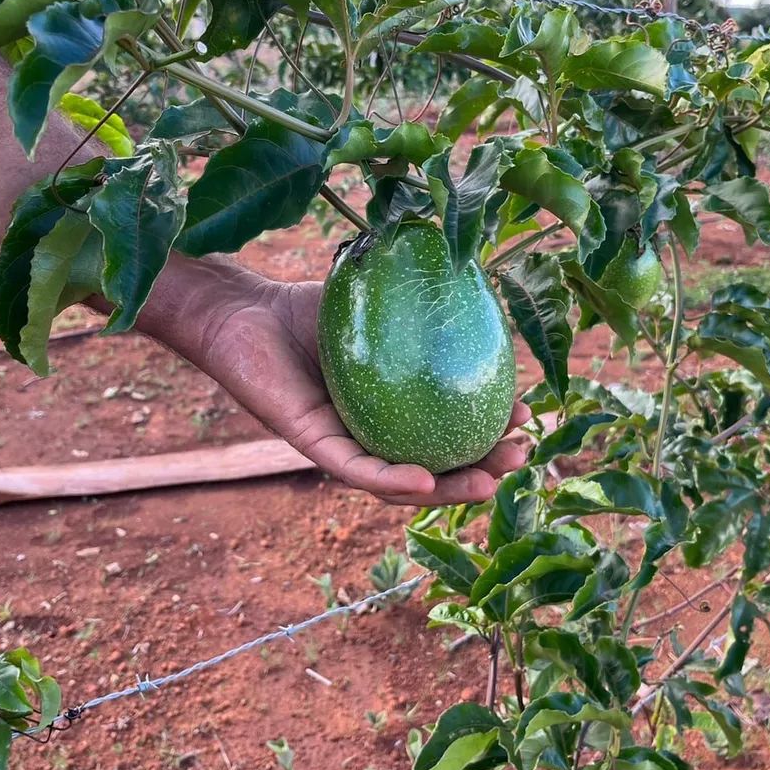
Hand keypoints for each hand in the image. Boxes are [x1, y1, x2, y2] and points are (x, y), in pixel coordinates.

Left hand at [183, 273, 528, 505]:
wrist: (244, 309)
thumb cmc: (307, 308)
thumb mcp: (378, 306)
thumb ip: (422, 305)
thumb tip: (483, 280)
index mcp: (389, 409)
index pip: (447, 431)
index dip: (488, 431)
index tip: (525, 415)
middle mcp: (368, 433)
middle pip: (433, 467)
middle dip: (481, 471)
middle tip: (520, 456)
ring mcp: (339, 443)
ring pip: (398, 482)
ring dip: (448, 489)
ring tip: (488, 482)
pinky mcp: (309, 441)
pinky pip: (353, 468)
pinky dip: (390, 480)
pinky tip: (425, 482)